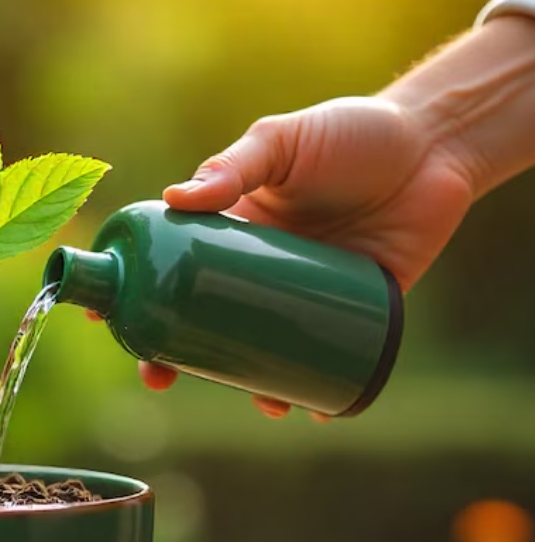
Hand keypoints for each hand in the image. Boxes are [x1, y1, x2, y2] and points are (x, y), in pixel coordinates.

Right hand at [144, 96, 474, 417]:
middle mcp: (260, 270)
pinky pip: (332, 358)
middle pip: (206, 323)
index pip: (170, 268)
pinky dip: (320, 389)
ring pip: (264, 350)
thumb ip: (234, 165)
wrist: (435, 143)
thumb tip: (176, 199)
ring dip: (250, 385)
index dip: (135, 295)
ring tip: (257, 402)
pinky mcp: (359, 309)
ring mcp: (306, 294)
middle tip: (161, 378)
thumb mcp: (282, 141)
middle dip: (176, 358)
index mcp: (232, 230)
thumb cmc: (349, 132)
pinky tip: (312, 408)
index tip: (106, 318)